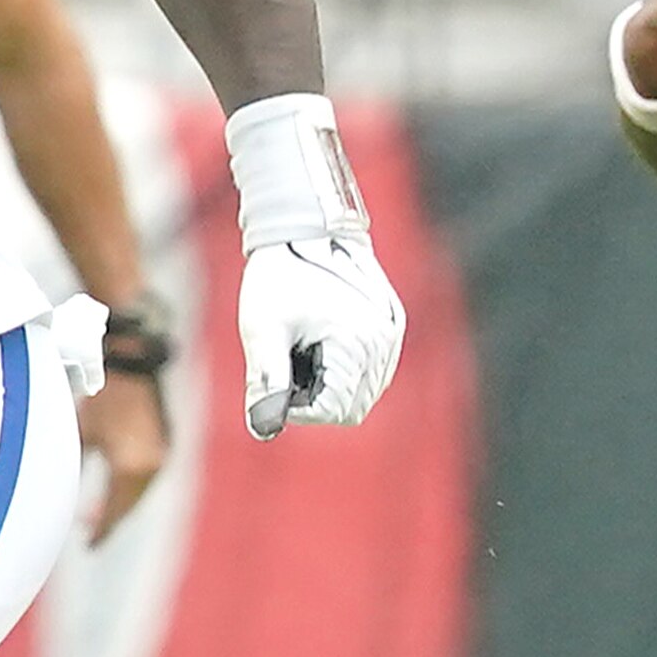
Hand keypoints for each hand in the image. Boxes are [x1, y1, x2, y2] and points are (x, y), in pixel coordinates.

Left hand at [77, 367, 170, 538]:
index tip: (89, 544)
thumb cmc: (102, 392)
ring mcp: (162, 454)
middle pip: (129, 505)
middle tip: (91, 531)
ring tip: (101, 512)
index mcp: (130, 466)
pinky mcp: (164, 442)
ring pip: (139, 492)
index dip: (101, 529)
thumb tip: (56, 490)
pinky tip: (117, 488)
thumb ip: (74, 464)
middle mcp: (151, 465)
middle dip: (110, 519)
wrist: (132, 359)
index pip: (115, 510)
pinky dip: (132, 487)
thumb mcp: (82, 432)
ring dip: (122, 504)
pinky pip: (147, 476)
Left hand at [242, 233, 405, 436]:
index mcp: (356, 343)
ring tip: (305, 352)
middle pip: (354, 407)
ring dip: (334, 387)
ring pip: (367, 392)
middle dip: (317, 399)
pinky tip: (323, 347)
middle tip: (287, 368)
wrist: (301, 227)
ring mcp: (392, 334)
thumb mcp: (263, 331)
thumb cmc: (277, 278)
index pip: (335, 410)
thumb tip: (263, 428)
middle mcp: (383, 341)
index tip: (276, 384)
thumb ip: (267, 382)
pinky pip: (375, 371)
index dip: (300, 408)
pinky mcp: (393, 325)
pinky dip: (350, 372)